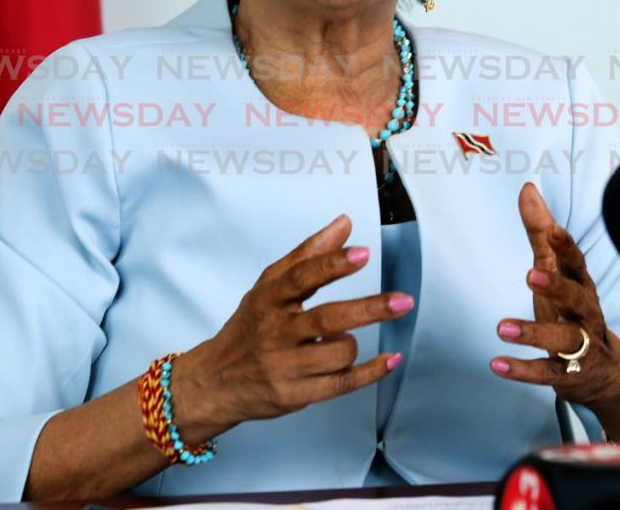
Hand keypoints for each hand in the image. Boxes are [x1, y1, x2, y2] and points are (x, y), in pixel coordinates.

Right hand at [171, 214, 411, 442]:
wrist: (217, 381)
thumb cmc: (250, 327)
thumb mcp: (268, 286)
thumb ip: (307, 254)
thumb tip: (344, 224)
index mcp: (268, 299)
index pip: (301, 278)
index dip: (332, 264)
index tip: (364, 254)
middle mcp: (275, 332)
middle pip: (327, 318)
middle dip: (369, 309)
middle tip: (403, 301)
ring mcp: (285, 367)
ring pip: (338, 352)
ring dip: (354, 342)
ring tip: (345, 336)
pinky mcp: (295, 395)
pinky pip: (341, 384)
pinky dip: (371, 372)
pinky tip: (392, 360)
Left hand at [489, 183, 619, 439]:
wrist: (605, 374)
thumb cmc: (572, 310)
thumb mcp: (556, 272)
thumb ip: (540, 233)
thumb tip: (528, 189)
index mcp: (580, 285)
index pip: (578, 263)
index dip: (567, 247)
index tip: (554, 230)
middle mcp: (583, 314)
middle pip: (577, 298)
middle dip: (556, 286)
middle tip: (530, 274)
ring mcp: (578, 346)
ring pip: (562, 339)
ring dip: (533, 333)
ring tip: (501, 328)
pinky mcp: (567, 375)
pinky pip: (546, 373)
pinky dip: (522, 370)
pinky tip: (497, 365)